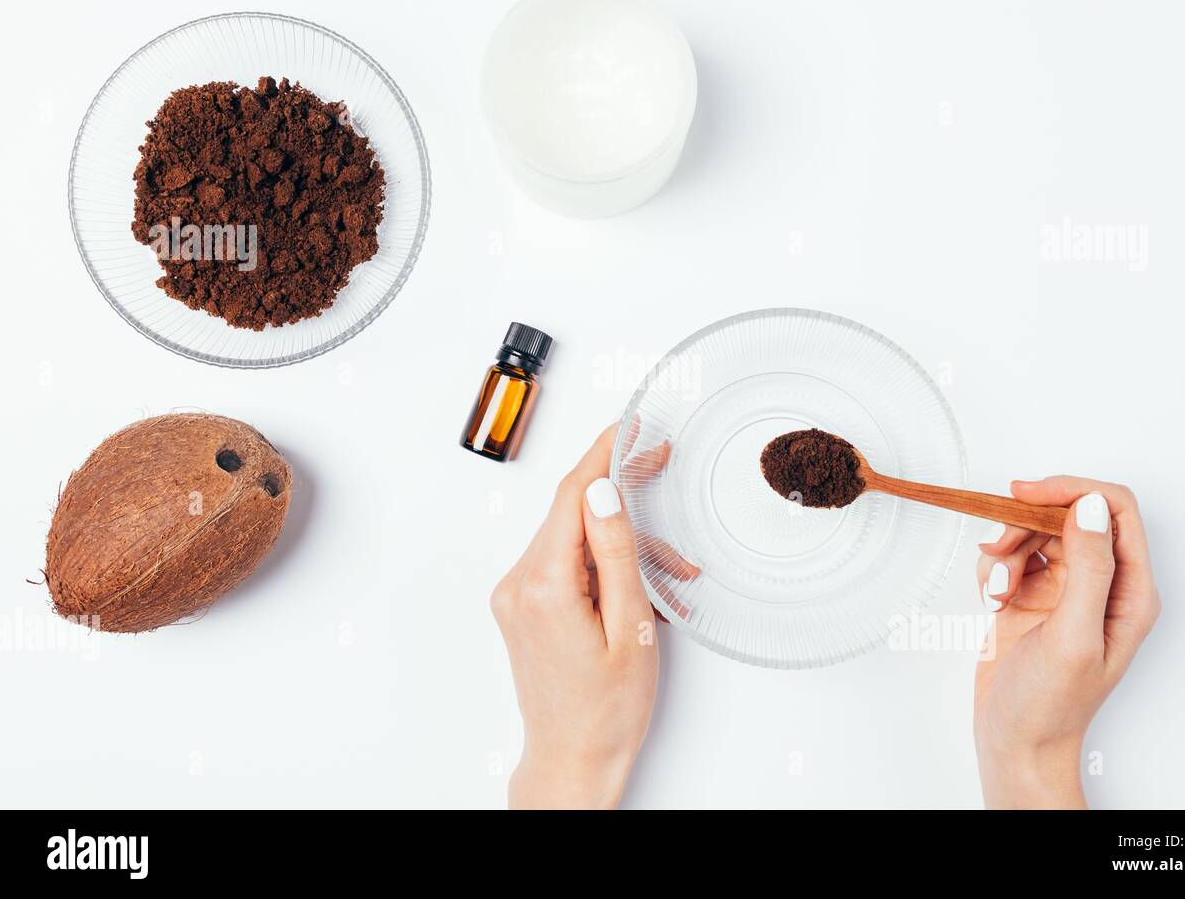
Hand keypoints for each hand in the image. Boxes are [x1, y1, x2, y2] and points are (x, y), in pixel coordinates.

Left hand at [490, 423, 657, 808]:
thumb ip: (615, 553)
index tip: (629, 424)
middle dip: (619, 490)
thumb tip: (604, 491)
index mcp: (544, 586)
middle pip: (571, 511)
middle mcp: (518, 585)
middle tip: (659, 462)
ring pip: (571, 538)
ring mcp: (515, 596)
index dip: (603, 452)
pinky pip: (563, 563)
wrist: (572, 760)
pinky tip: (635, 582)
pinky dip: (600, 562)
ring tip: (669, 568)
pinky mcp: (522, 607)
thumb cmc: (606, 711)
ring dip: (617, 538)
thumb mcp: (630, 627)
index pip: (572, 494)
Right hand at [973, 477, 1160, 807]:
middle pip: (1069, 515)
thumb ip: (1088, 567)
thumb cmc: (1051, 704)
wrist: (1016, 742)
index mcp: (1131, 591)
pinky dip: (995, 568)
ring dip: (1007, 550)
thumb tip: (1091, 507)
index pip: (1115, 511)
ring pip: (1036, 533)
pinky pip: (1013, 557)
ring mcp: (1067, 589)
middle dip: (1027, 523)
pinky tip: (992, 599)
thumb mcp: (1073, 635)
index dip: (1073, 491)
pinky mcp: (1033, 596)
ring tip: (995, 588)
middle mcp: (1103, 584)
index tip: (1026, 493)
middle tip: (998, 546)